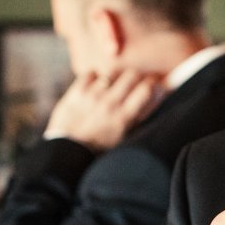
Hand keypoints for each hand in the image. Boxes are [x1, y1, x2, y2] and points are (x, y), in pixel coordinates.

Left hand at [45, 69, 160, 151]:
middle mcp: (110, 104)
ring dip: (115, 78)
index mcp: (124, 117)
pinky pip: (90, 74)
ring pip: (112, 73)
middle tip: (133, 82)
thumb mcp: (123, 137)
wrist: (68, 151)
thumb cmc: (99, 147)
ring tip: (112, 86)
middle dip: (136, 77)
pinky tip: (94, 86)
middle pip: (132, 75)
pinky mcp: (77, 93)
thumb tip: (156, 97)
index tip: (151, 84)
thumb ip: (139, 117)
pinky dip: (94, 77)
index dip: (152, 83)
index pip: (146, 89)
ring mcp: (92, 97)